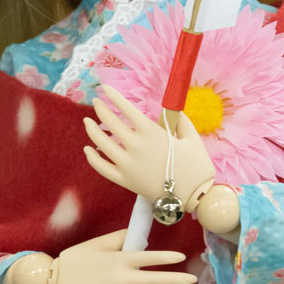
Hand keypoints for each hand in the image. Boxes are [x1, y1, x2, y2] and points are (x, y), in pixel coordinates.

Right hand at [53, 230, 195, 283]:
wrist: (54, 280)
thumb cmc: (76, 259)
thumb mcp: (97, 243)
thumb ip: (120, 239)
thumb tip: (140, 238)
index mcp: (119, 259)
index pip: (151, 258)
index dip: (168, 258)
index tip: (181, 258)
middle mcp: (121, 278)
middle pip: (155, 279)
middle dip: (177, 279)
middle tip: (193, 279)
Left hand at [84, 85, 214, 209]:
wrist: (195, 196)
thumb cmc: (196, 165)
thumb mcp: (192, 137)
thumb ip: (179, 120)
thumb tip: (170, 112)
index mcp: (151, 133)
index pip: (126, 109)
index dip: (113, 96)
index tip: (104, 88)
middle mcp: (135, 146)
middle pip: (111, 123)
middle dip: (101, 109)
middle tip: (96, 102)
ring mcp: (127, 165)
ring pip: (101, 144)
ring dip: (92, 130)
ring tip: (87, 121)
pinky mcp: (125, 181)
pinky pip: (103, 168)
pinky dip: (92, 159)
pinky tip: (87, 149)